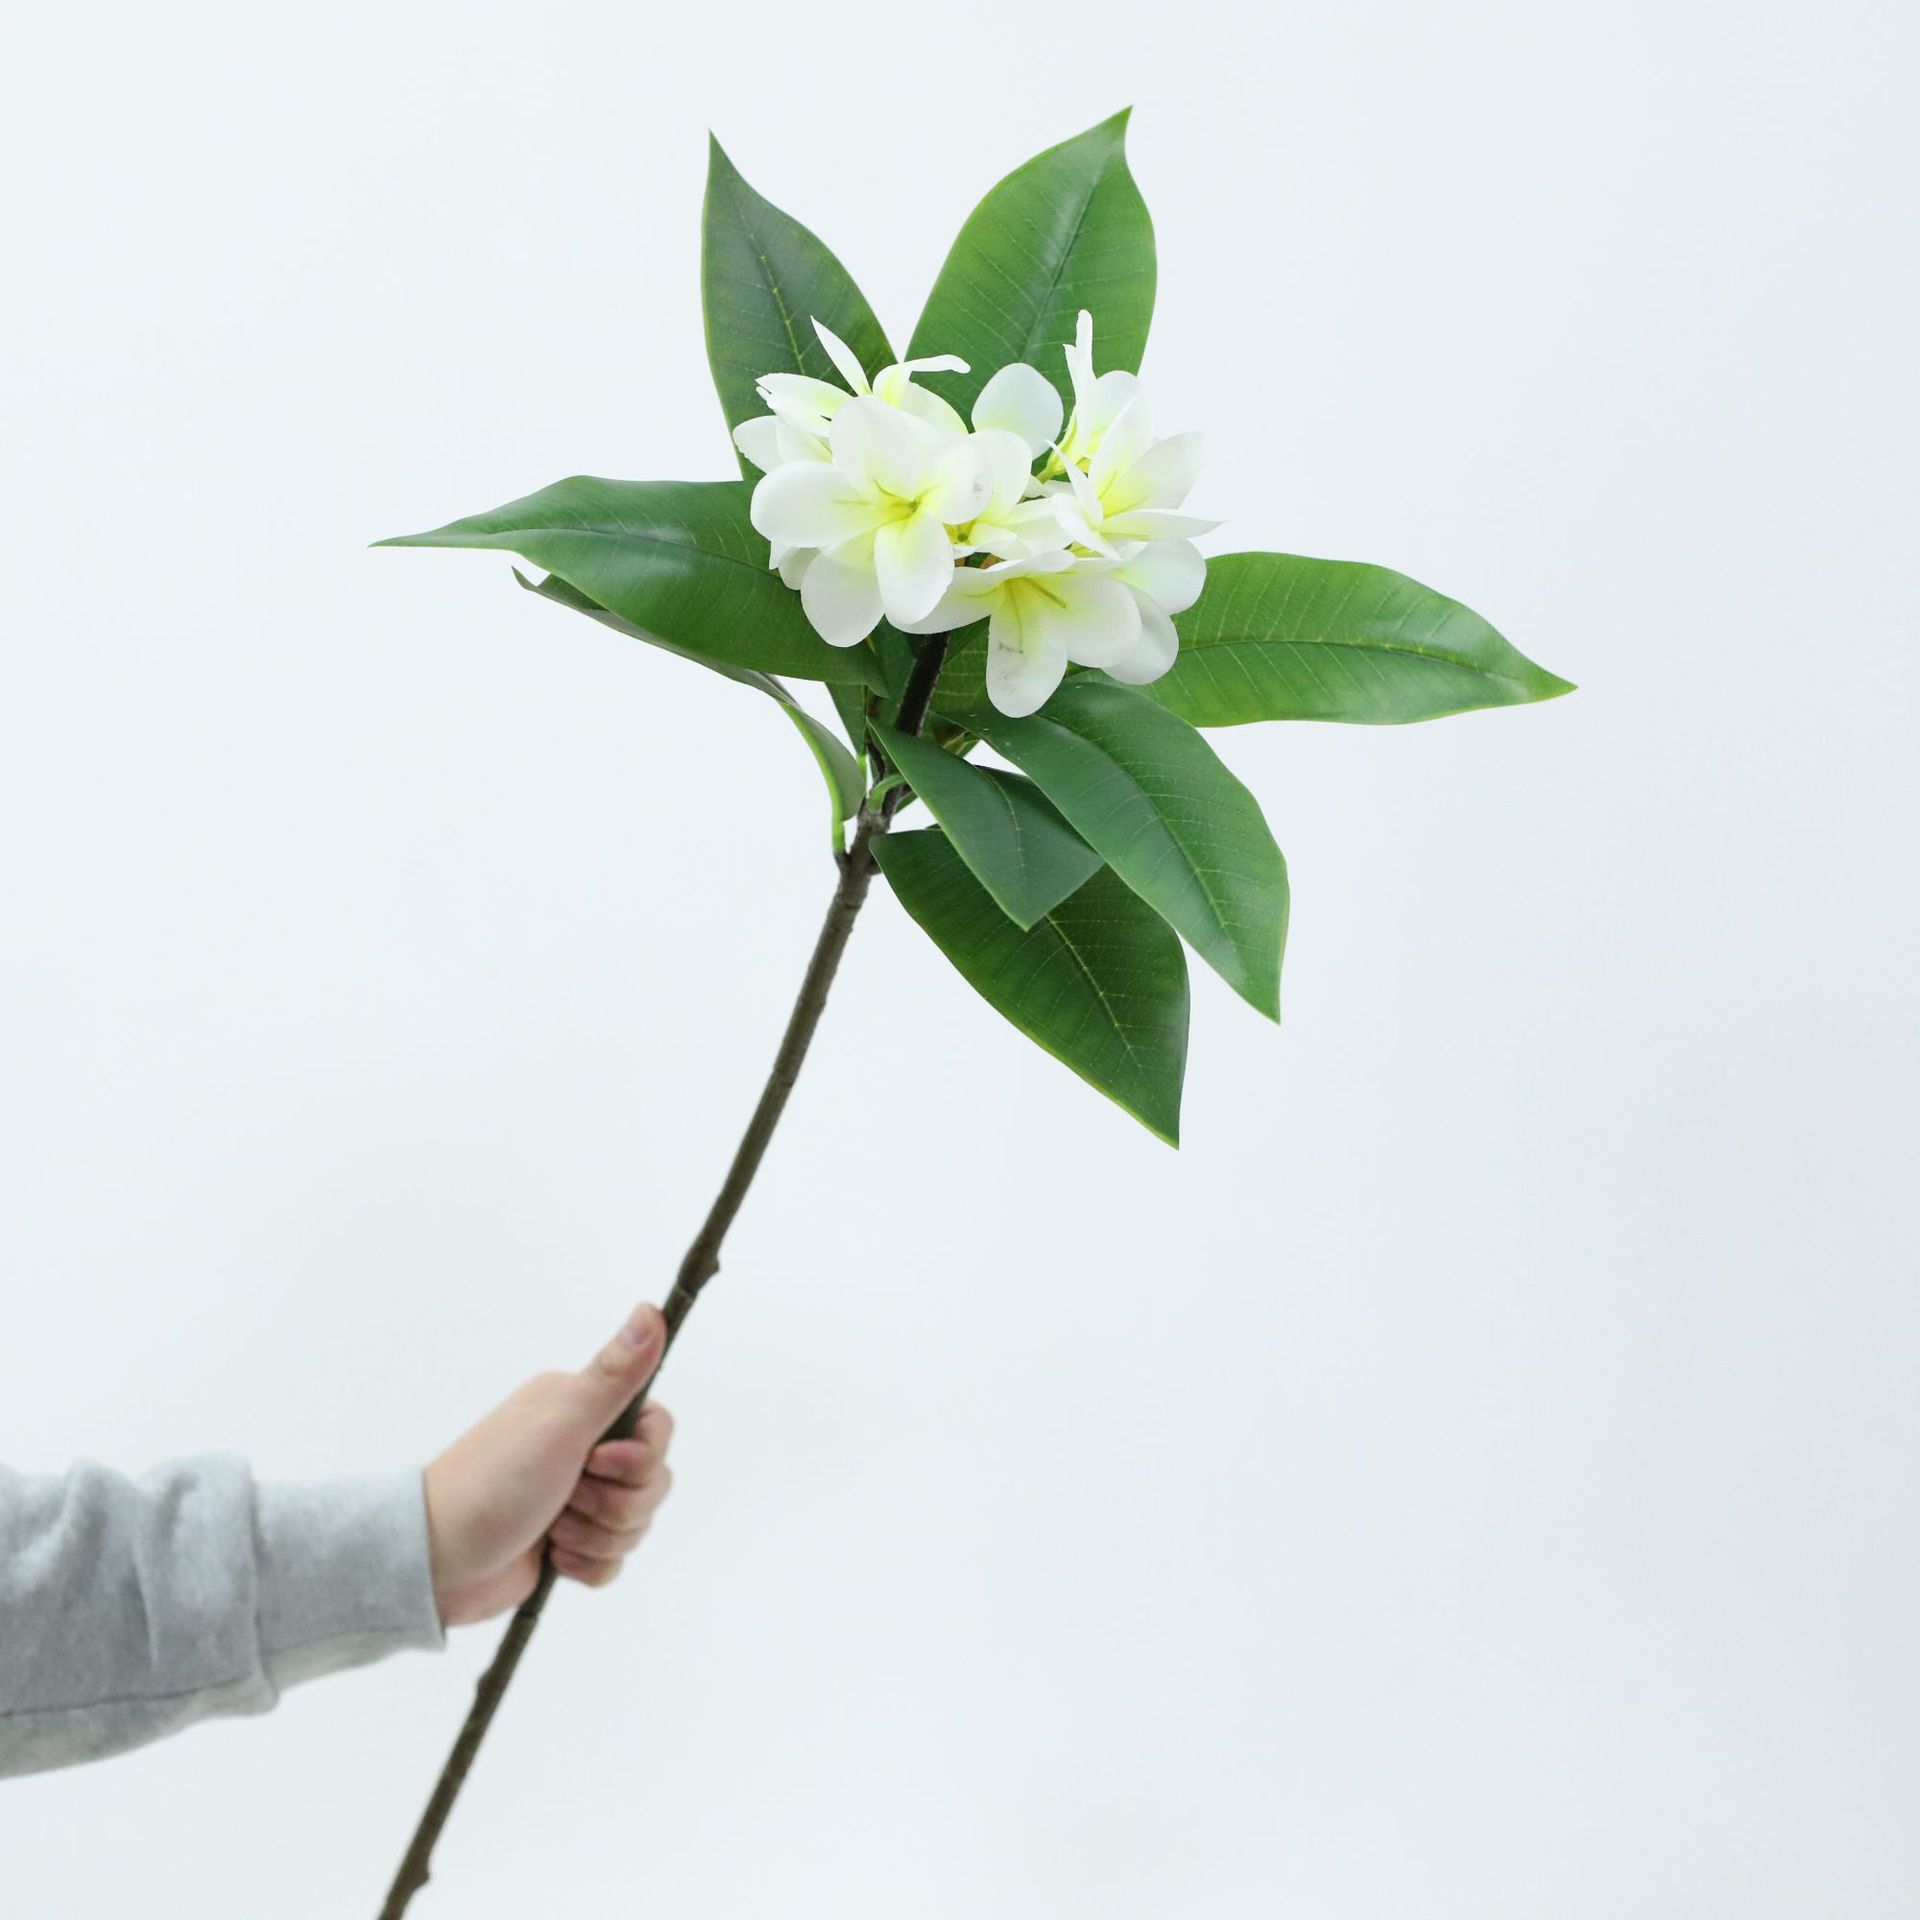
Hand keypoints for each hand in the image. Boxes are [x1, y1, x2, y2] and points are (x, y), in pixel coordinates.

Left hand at [423, 1304, 675, 1626]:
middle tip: (567, 1500)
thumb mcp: (561, 1423)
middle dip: (618, 1504)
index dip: (641, 1456)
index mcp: (582, 1408)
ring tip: (553, 1533)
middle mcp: (583, 1446)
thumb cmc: (493, 1483)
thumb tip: (651, 1309)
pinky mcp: (570, 1542)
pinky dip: (589, 1565)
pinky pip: (614, 1559)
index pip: (657, 1428)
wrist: (435, 1561)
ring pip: (636, 1522)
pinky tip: (553, 1557)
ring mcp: (577, 1497)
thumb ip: (614, 1373)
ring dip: (599, 1536)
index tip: (598, 1462)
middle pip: (653, 1480)